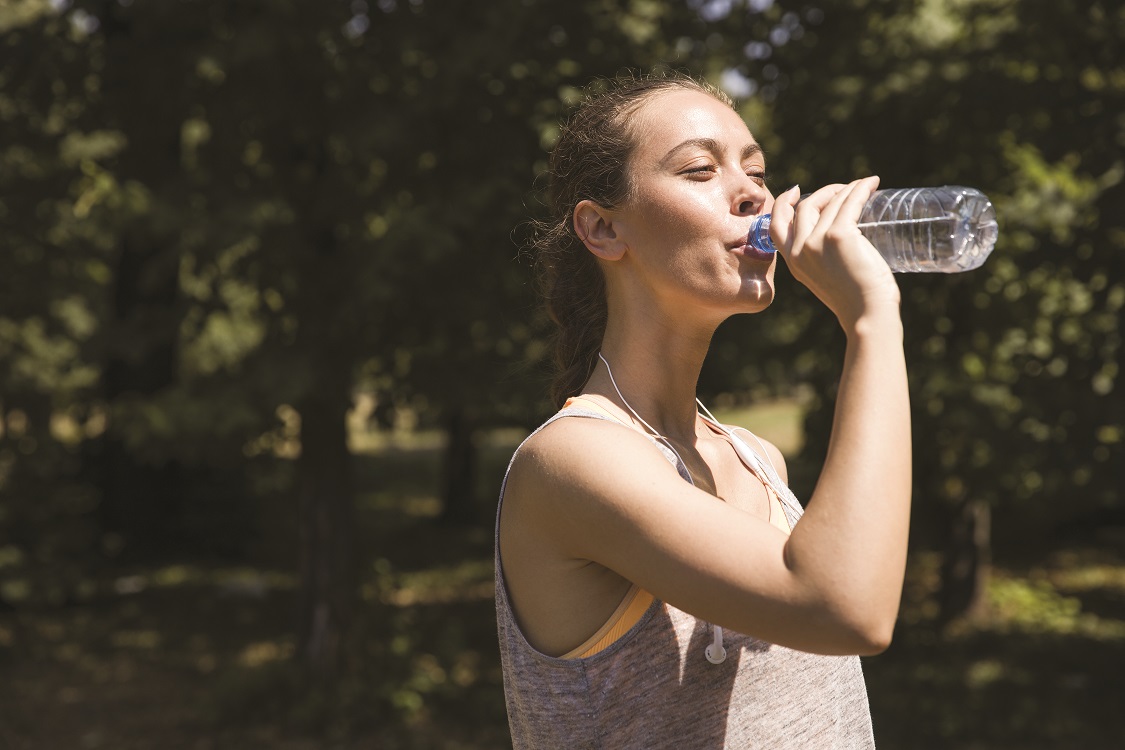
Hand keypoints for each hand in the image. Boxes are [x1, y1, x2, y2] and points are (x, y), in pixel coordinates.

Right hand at [769, 177, 900, 329]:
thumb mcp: (826, 279)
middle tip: (844, 190)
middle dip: (825, 192)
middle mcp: (800, 250)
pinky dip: (861, 189)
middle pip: (805, 207)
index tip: (796, 190)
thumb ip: (821, 261)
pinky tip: (872, 184)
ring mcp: (817, 242)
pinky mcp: (839, 236)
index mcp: (792, 262)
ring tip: (865, 186)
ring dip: (848, 188)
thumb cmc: (855, 301)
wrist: (867, 315)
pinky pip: (850, 203)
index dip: (783, 203)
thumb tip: (838, 237)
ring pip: (831, 202)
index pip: (776, 225)